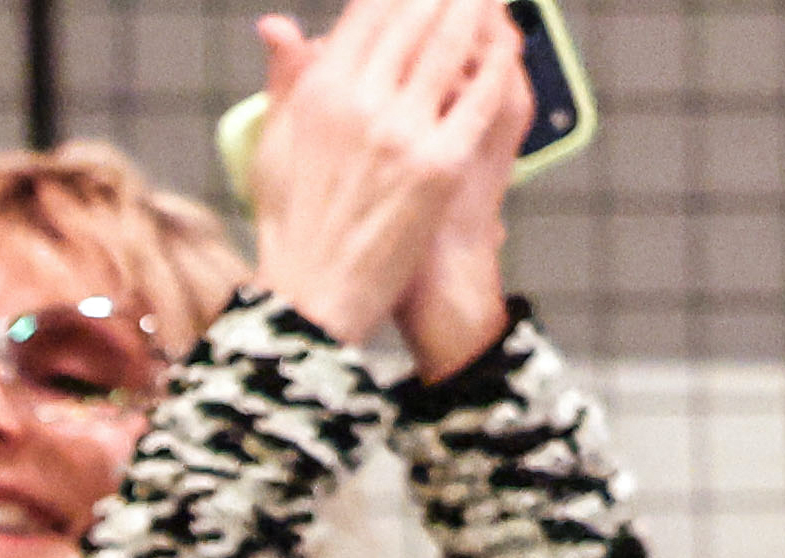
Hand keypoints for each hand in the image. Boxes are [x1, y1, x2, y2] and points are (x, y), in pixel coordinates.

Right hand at [244, 0, 524, 376]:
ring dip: (479, 8)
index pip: (371, 11)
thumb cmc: (292, 228)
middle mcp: (360, 104)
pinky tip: (511, 44)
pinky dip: (499, 63)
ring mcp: (403, 133)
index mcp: (319, 94)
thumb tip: (278, 24)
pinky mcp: (440, 164)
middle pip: (417, 15)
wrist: (311, 301)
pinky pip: (481, 97)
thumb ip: (285, 79)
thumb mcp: (274, 147)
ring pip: (454, 45)